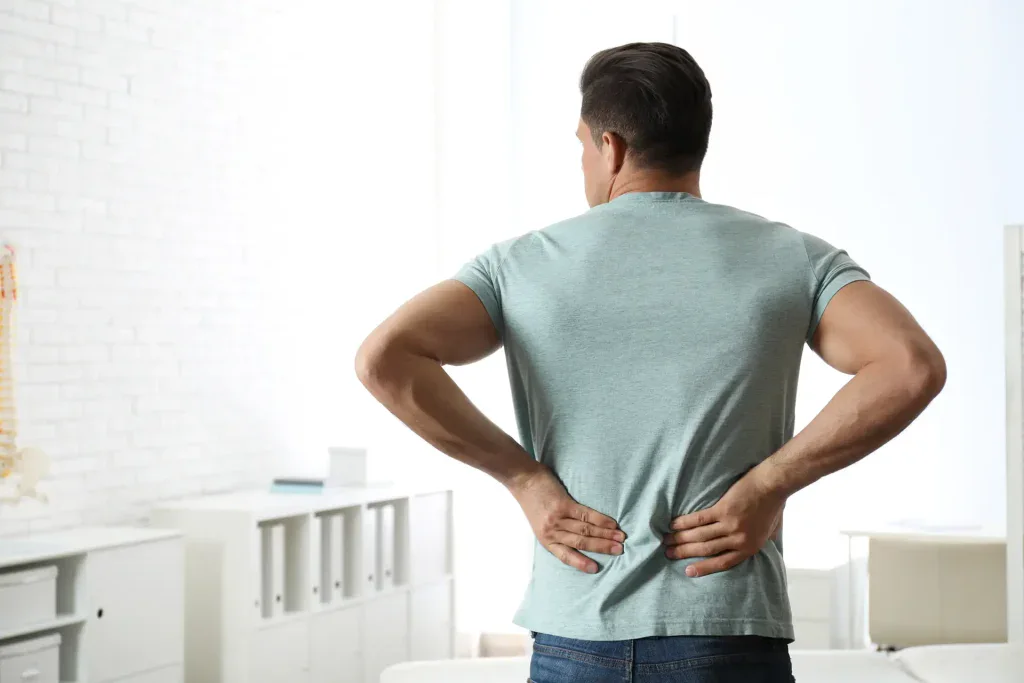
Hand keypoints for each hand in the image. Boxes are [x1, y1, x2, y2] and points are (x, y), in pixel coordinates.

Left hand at [509, 464, 624, 573]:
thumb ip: (557, 532)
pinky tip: (611, 524)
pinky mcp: (563, 504)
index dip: (581, 563)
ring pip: (586, 530)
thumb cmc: (532, 502)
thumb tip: (579, 539)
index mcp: (546, 539)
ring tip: (620, 538)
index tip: (595, 569)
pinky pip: (585, 515)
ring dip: (605, 535)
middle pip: (581, 542)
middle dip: (602, 548)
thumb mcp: (540, 523)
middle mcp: (552, 532)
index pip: (565, 556)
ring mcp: (557, 518)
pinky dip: (600, 520)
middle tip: (619, 551)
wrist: (522, 480)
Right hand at [664, 466, 785, 576]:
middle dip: (685, 553)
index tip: (688, 571)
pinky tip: (674, 525)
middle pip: (706, 550)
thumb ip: (759, 540)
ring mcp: (730, 525)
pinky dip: (685, 523)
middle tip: (669, 554)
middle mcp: (738, 539)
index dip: (704, 568)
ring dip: (681, 539)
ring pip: (700, 536)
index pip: (723, 563)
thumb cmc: (774, 505)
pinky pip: (699, 519)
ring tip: (667, 540)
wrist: (773, 485)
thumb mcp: (770, 531)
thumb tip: (752, 545)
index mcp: (749, 548)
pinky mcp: (723, 510)